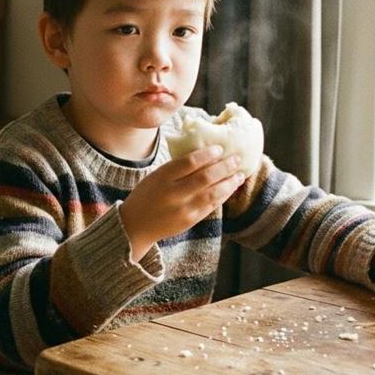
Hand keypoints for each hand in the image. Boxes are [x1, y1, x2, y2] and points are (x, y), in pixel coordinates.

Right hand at [120, 145, 244, 260]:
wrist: (135, 226)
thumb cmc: (147, 195)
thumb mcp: (156, 176)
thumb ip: (177, 168)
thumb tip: (205, 153)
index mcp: (162, 177)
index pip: (189, 162)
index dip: (207, 154)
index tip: (220, 148)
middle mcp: (173, 193)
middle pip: (204, 177)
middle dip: (224, 167)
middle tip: (237, 158)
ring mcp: (182, 209)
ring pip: (212, 193)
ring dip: (229, 183)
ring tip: (240, 174)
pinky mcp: (189, 220)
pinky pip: (211, 206)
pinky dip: (223, 196)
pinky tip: (231, 188)